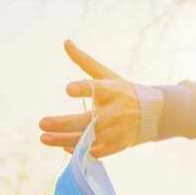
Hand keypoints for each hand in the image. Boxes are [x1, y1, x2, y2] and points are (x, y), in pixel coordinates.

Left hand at [39, 40, 139, 157]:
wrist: (153, 114)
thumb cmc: (123, 91)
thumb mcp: (107, 74)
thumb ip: (85, 61)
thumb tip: (66, 42)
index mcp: (112, 91)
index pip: (97, 89)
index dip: (83, 89)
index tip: (68, 89)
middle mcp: (115, 112)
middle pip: (88, 120)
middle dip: (64, 123)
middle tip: (42, 122)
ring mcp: (118, 130)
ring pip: (90, 139)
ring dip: (65, 140)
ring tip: (44, 138)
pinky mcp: (119, 145)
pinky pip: (98, 152)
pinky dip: (81, 151)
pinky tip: (64, 148)